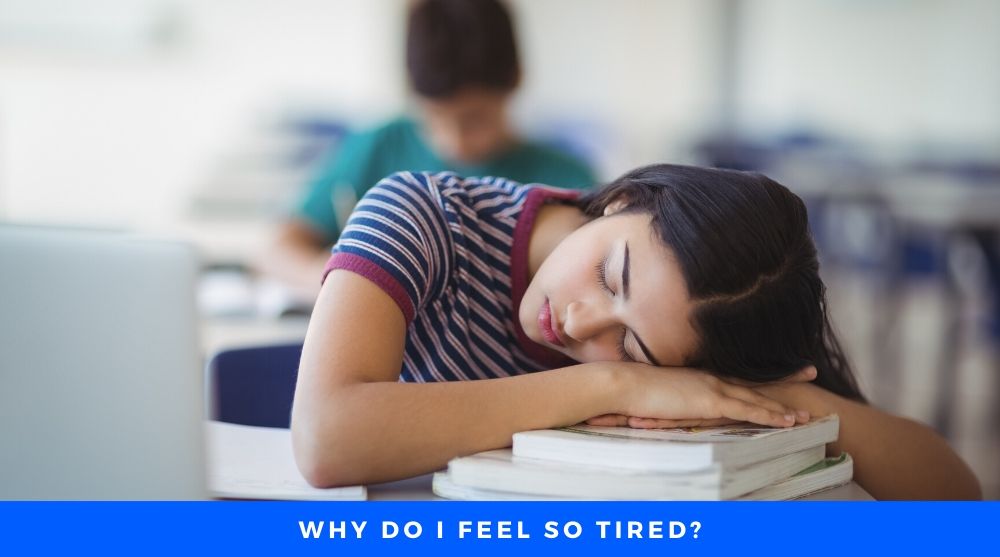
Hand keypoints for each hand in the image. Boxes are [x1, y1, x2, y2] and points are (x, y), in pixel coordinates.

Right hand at [597, 363, 812, 428]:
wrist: (625, 383)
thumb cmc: (635, 389)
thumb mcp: (661, 389)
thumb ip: (676, 393)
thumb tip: (679, 398)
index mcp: (701, 376)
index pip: (737, 375)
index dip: (761, 373)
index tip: (779, 367)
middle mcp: (711, 378)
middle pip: (754, 380)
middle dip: (784, 378)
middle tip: (810, 371)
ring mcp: (713, 388)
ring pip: (756, 398)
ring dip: (782, 406)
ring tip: (806, 412)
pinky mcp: (710, 401)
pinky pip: (747, 410)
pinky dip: (769, 415)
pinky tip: (787, 421)